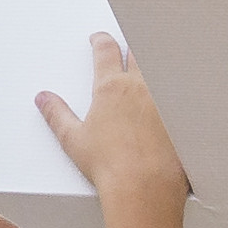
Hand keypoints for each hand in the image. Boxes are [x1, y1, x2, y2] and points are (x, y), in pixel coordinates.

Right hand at [31, 32, 190, 208]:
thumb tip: (44, 98)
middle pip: (138, 51)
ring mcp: (165, 99)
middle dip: (131, 46)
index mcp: (111, 88)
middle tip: (127, 47)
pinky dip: (176, 89)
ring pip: (162, 67)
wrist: (144, 187)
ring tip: (151, 68)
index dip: (100, 40)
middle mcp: (140, 86)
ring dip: (154, 64)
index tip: (99, 39)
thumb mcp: (73, 139)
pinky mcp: (183, 115)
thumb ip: (57, 114)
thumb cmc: (110, 167)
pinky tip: (177, 93)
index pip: (105, 50)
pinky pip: (181, 92)